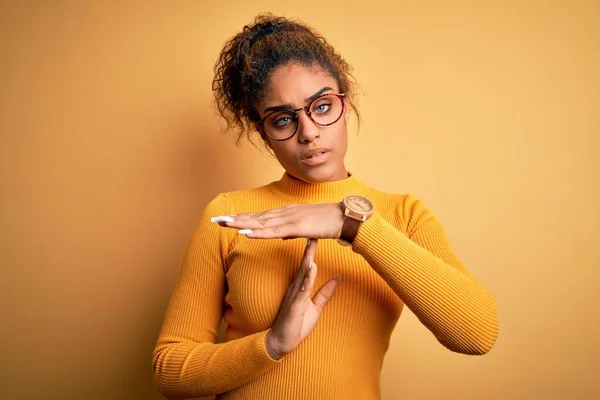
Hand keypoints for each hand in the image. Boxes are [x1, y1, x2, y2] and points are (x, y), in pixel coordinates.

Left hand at [211, 203, 343, 239]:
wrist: (346, 218)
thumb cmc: (327, 223)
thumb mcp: (305, 228)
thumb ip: (291, 230)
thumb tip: (280, 235)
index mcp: (286, 213)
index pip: (259, 216)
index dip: (241, 218)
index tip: (225, 220)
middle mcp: (284, 213)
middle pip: (255, 217)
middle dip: (235, 219)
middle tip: (216, 221)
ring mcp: (290, 218)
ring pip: (261, 222)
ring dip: (242, 223)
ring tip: (225, 224)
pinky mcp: (297, 226)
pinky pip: (274, 231)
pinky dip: (259, 232)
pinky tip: (246, 233)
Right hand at [264, 239, 340, 359]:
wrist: (281, 343)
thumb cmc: (296, 326)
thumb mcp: (316, 308)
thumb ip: (325, 293)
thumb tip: (338, 277)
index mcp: (300, 286)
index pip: (307, 264)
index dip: (312, 249)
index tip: (317, 234)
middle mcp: (296, 287)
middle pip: (304, 263)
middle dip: (309, 247)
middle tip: (313, 229)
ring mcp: (294, 295)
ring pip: (302, 272)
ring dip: (308, 257)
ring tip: (312, 241)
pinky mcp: (295, 304)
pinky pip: (303, 288)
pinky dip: (308, 276)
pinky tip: (312, 266)